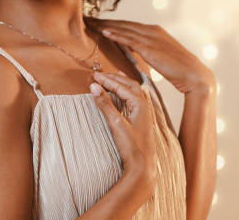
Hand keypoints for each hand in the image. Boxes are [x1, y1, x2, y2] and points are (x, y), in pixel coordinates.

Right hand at [90, 72, 156, 196]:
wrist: (143, 165)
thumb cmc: (132, 146)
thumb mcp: (116, 123)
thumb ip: (105, 104)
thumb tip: (94, 87)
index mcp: (140, 104)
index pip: (121, 86)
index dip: (107, 80)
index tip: (94, 75)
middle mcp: (145, 105)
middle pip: (129, 84)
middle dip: (114, 78)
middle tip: (100, 74)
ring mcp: (145, 111)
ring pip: (133, 90)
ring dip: (121, 82)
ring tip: (113, 76)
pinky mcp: (142, 118)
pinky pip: (135, 98)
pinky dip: (126, 91)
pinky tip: (124, 93)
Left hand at [93, 20, 215, 95]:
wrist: (193, 75)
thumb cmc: (176, 69)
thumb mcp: (157, 56)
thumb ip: (143, 50)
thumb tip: (130, 50)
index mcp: (153, 31)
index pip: (127, 25)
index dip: (110, 23)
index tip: (94, 22)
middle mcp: (151, 30)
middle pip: (122, 24)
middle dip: (103, 21)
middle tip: (85, 18)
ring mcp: (151, 37)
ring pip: (123, 29)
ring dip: (105, 25)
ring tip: (89, 23)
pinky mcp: (151, 48)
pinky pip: (130, 39)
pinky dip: (116, 35)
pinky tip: (103, 33)